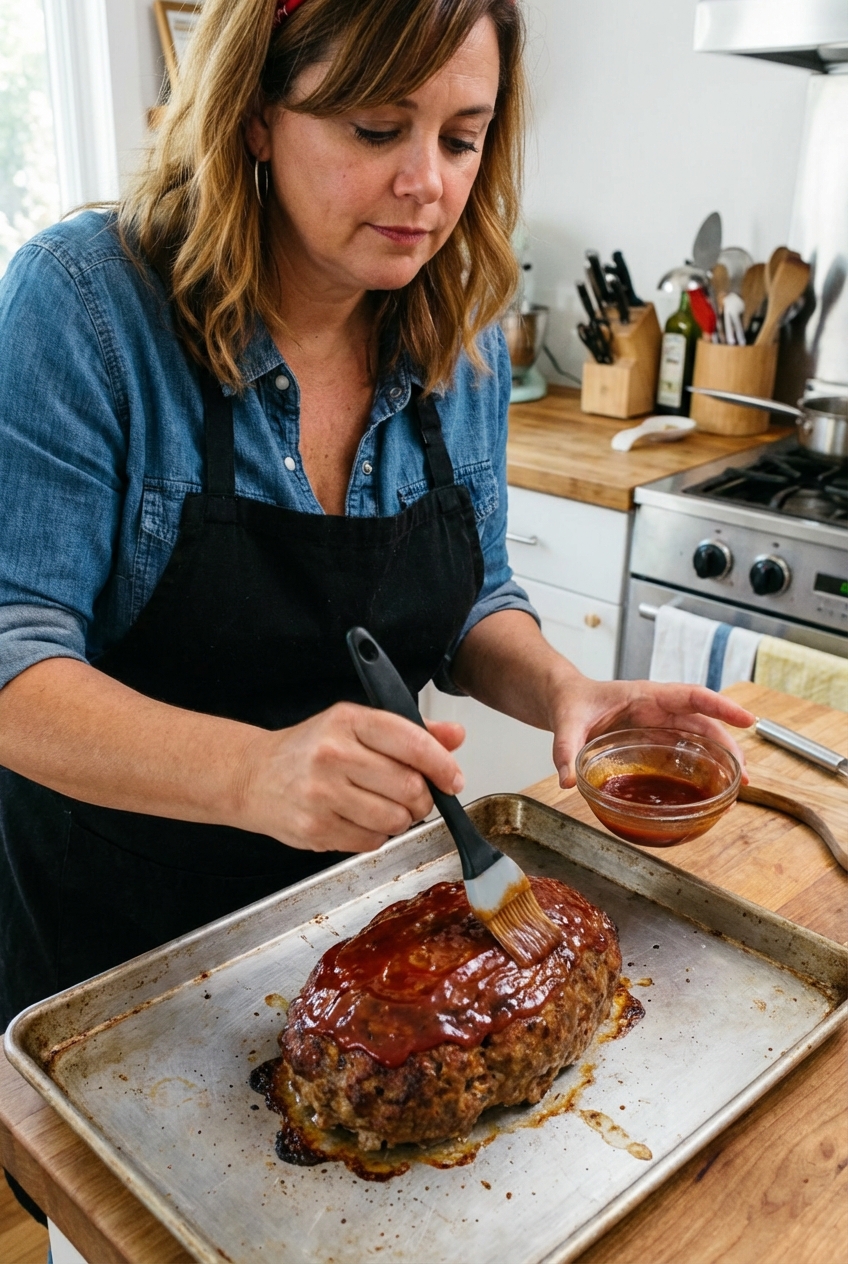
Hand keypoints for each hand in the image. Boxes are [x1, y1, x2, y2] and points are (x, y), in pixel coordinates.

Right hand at [231, 702, 464, 852]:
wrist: (253, 776)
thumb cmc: (311, 749)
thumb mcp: (356, 726)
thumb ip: (410, 731)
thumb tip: (456, 736)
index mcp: (349, 721)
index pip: (412, 743)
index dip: (442, 765)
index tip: (453, 779)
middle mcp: (333, 754)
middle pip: (409, 787)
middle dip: (424, 798)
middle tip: (417, 798)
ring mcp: (322, 794)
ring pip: (394, 819)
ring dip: (401, 819)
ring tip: (385, 808)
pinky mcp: (315, 829)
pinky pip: (371, 842)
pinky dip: (376, 836)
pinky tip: (360, 819)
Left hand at [550, 678, 754, 787]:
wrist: (565, 700)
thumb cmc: (571, 702)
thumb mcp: (566, 722)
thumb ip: (565, 748)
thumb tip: (567, 780)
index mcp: (645, 696)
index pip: (690, 696)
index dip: (720, 706)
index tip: (747, 719)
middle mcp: (658, 709)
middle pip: (703, 722)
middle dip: (728, 745)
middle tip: (744, 776)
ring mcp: (658, 724)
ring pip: (699, 738)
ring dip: (720, 759)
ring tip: (737, 787)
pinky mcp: (654, 739)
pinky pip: (684, 750)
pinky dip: (701, 766)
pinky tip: (710, 788)